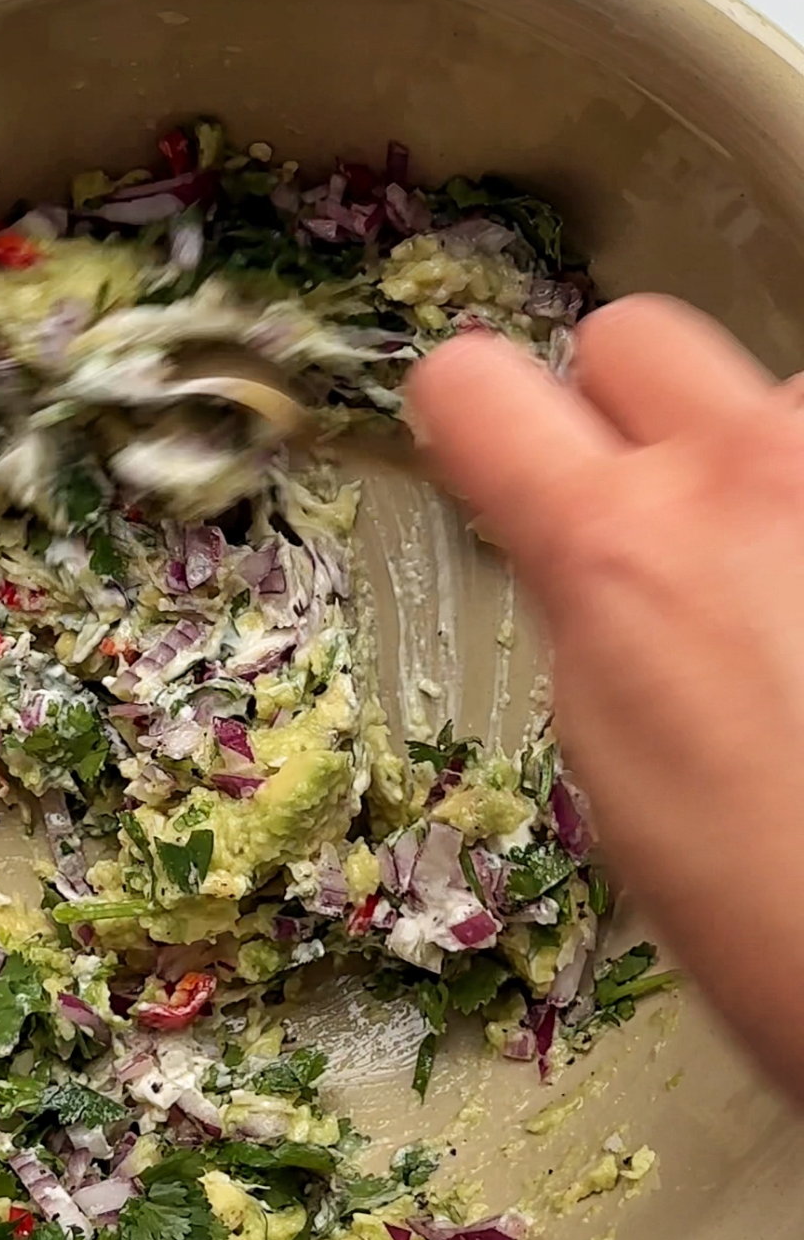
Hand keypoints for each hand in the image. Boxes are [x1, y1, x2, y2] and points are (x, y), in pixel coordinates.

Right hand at [412, 295, 803, 1100]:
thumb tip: (573, 538)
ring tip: (783, 586)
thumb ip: (581, 601)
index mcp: (617, 553)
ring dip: (759, 467)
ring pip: (767, 396)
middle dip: (622, 408)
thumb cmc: (775, 907)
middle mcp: (743, 476)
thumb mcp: (604, 752)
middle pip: (633, 333)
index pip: (473, 383)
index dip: (468, 412)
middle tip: (651, 509)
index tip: (484, 433)